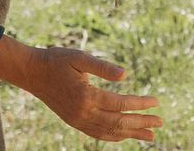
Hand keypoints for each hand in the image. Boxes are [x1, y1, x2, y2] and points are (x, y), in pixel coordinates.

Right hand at [0, 36, 161, 141]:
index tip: (156, 102)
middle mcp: (83, 113)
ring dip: (131, 134)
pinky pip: (98, 134)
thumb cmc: (57, 61)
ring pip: (110, 132)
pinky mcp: (75, 122)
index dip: (140, 104)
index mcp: (87, 96)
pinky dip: (115, 136)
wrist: (32, 73)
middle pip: (119, 122)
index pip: (120, 104)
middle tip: (160, 123)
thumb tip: (125, 75)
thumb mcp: (80, 57)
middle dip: (141, 124)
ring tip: (150, 136)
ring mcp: (78, 121)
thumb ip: (102, 66)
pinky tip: (125, 135)